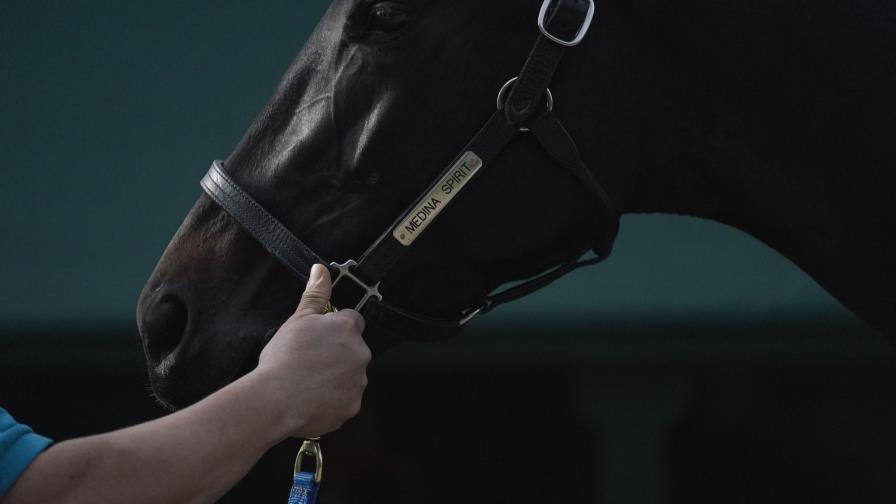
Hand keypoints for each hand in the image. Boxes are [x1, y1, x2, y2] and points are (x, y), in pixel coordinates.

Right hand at [254, 264, 370, 437]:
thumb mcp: (298, 319)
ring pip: (351, 375)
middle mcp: (360, 353)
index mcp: (348, 328)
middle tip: (310, 361)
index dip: (335, 328)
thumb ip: (315, 293)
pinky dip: (333, 400)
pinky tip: (312, 399)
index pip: (352, 321)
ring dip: (336, 377)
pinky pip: (346, 400)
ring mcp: (359, 381)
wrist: (276, 401)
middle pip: (353, 349)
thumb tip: (322, 270)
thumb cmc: (284, 358)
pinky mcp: (353, 406)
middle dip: (337, 353)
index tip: (319, 338)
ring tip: (309, 381)